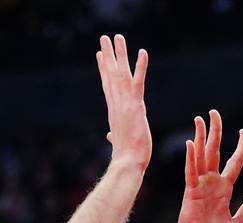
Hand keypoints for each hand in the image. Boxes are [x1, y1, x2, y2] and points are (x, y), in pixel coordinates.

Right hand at [98, 34, 151, 169]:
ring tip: (117, 37)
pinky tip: (142, 52)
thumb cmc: (125, 158)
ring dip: (120, 54)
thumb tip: (109, 137)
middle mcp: (117, 104)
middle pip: (111, 75)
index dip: (104, 70)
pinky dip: (140, 67)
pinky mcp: (136, 107)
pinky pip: (139, 83)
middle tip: (104, 38)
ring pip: (122, 74)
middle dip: (108, 56)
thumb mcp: (119, 143)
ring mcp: (125, 104)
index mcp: (114, 111)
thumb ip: (113, 136)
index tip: (100, 56)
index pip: (108, 86)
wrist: (127, 164)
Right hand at [175, 110, 242, 222]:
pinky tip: (191, 143)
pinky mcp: (191, 191)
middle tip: (213, 113)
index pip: (234, 161)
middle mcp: (211, 182)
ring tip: (199, 119)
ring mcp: (200, 185)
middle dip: (215, 131)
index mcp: (223, 187)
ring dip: (201, 137)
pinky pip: (191, 172)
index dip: (241, 146)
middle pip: (214, 151)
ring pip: (201, 156)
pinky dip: (191, 158)